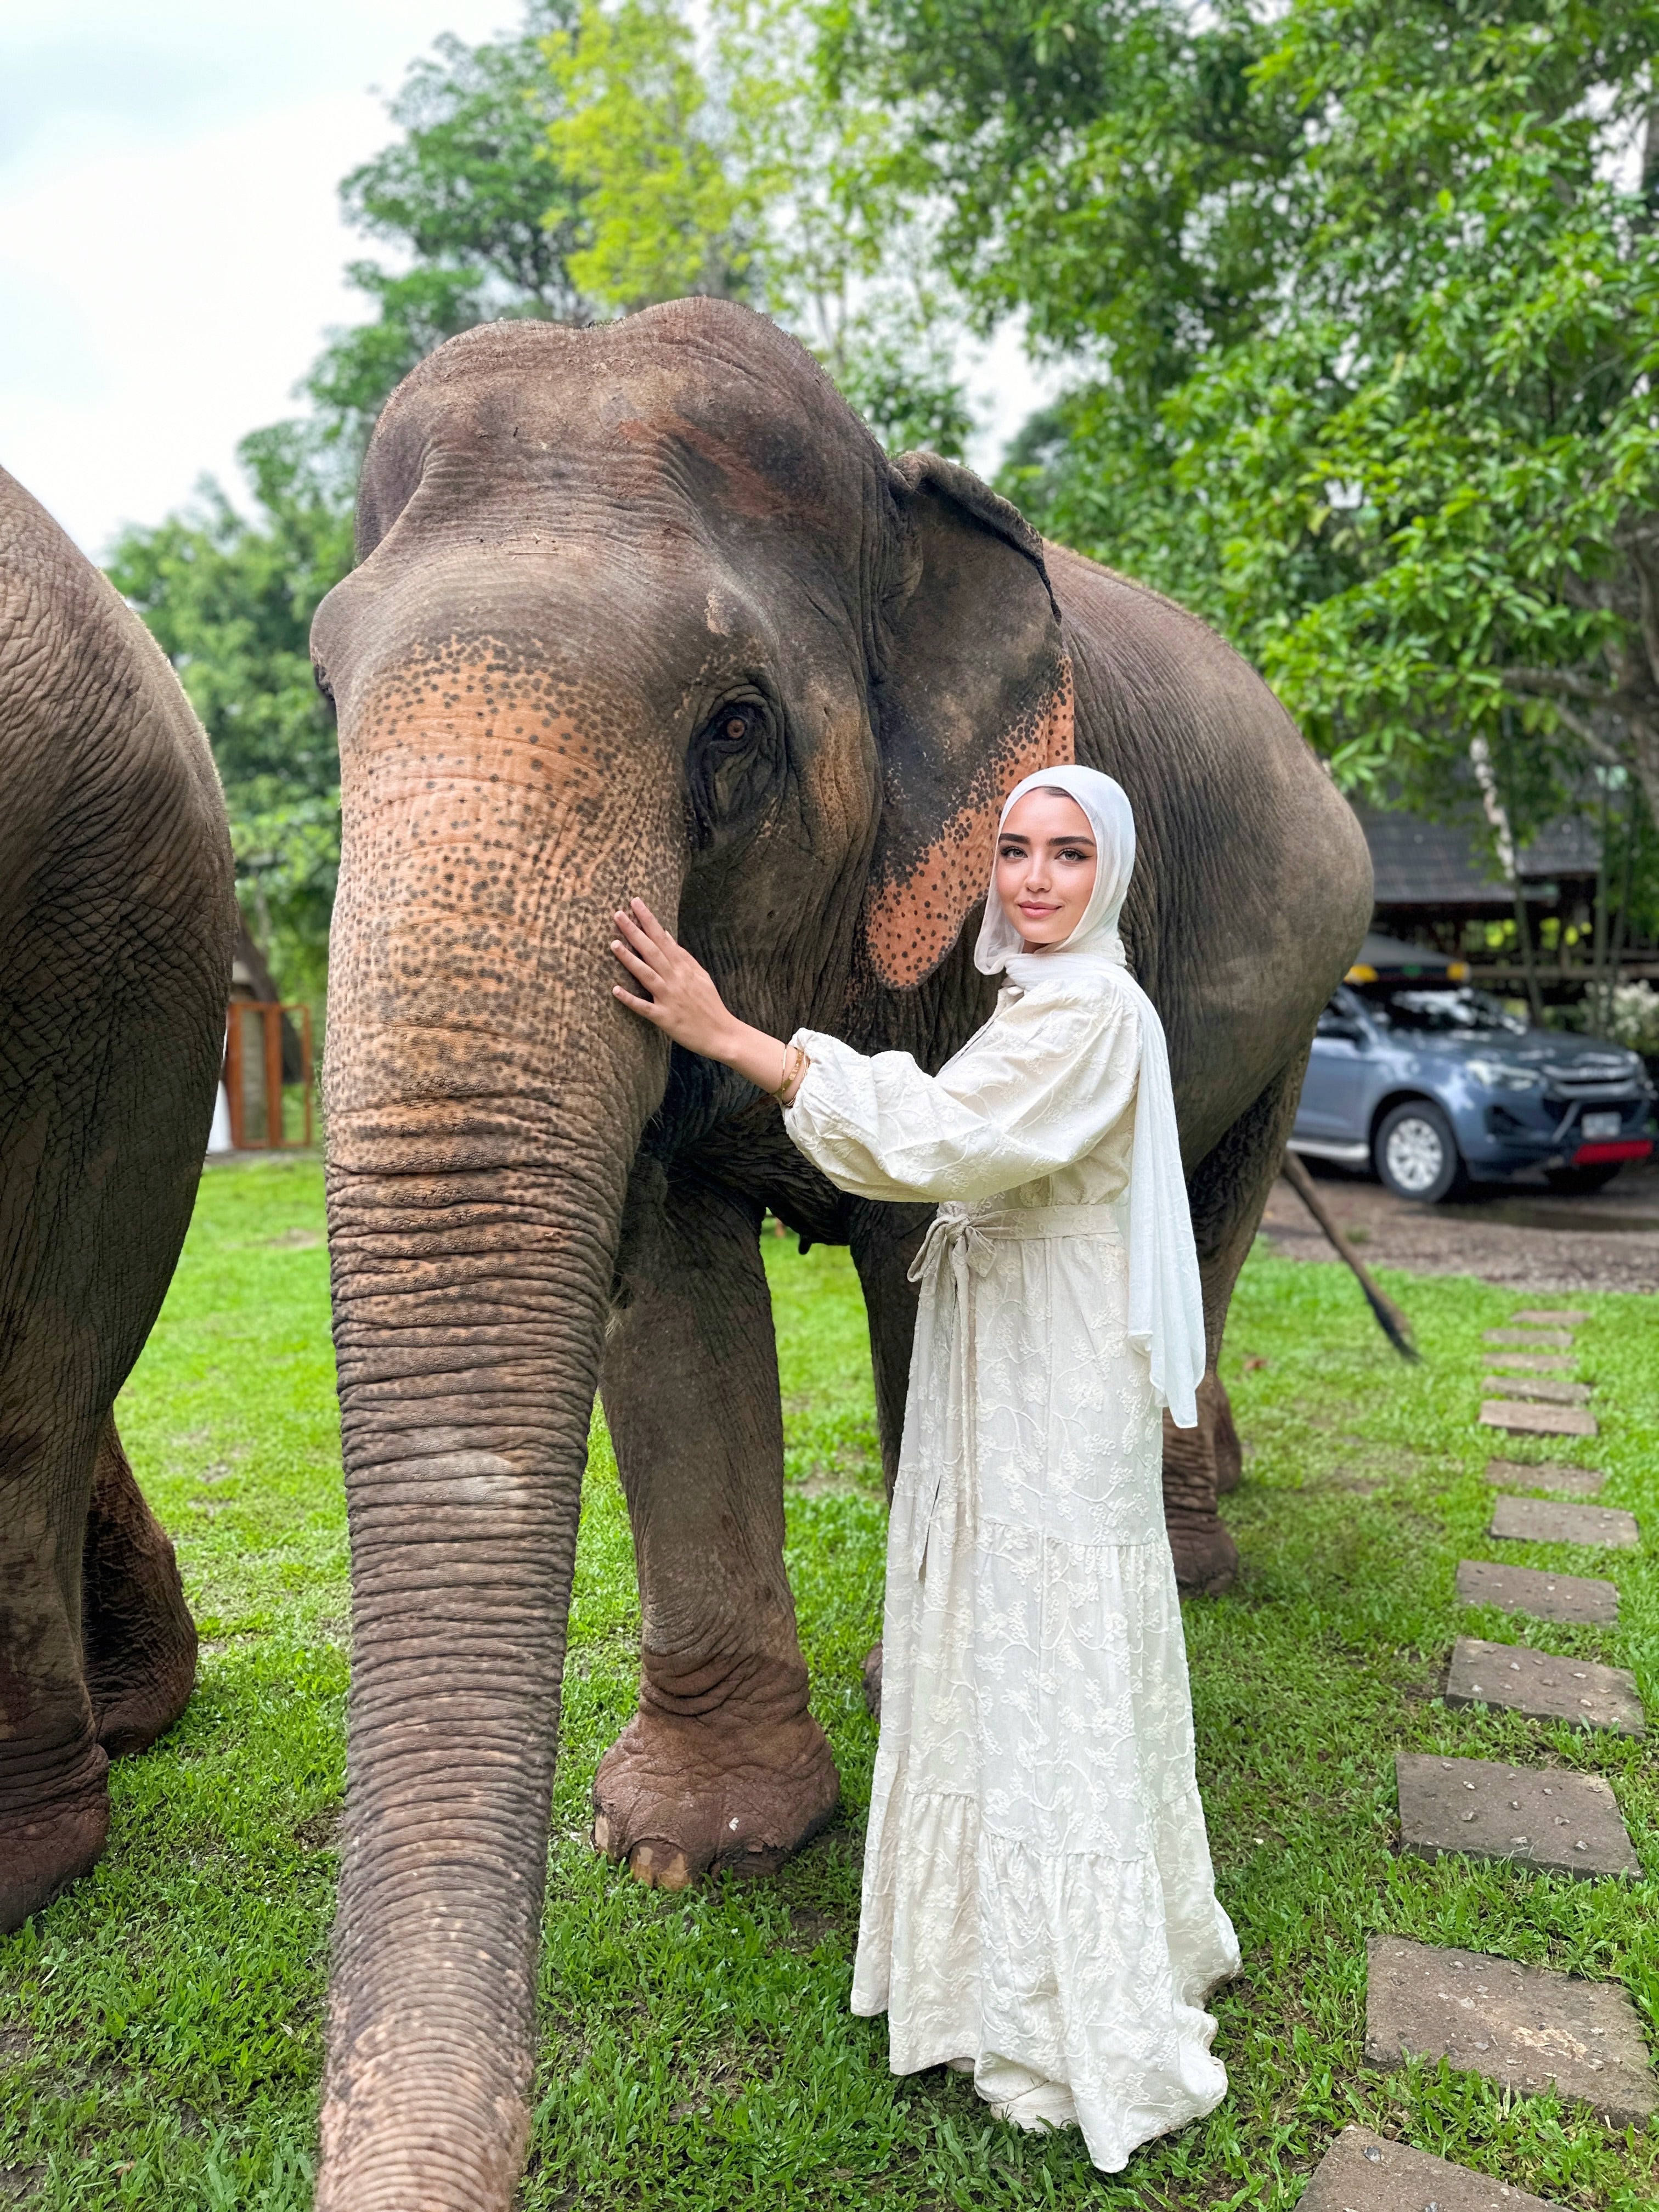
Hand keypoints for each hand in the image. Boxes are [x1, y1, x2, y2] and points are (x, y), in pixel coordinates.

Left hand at [610, 900, 805, 1099]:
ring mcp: (669, 998)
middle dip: (635, 932)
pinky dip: (630, 999)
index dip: (648, 920)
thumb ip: (684, 956)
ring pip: (647, 975)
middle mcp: (676, 980)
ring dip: (630, 959)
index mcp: (684, 968)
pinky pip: (644, 1008)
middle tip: (618, 914)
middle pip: (652, 951)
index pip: (663, 938)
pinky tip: (615, 990)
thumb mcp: (701, 975)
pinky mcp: (665, 1018)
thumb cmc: (710, 1004)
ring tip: (613, 944)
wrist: (722, 1034)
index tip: (635, 903)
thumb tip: (667, 935)